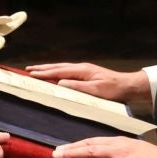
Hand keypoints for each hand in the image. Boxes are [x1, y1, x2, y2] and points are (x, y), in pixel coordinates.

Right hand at [25, 62, 149, 105]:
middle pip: (58, 67)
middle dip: (43, 68)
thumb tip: (59, 83)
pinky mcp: (87, 75)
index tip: (31, 73)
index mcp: (82, 71)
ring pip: (62, 68)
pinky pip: (67, 72)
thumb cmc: (113, 90)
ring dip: (49, 69)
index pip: (59, 72)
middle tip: (28, 69)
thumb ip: (77, 87)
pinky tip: (55, 75)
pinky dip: (57, 72)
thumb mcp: (95, 90)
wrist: (128, 86)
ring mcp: (84, 70)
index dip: (44, 73)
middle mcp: (81, 68)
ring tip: (37, 70)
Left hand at [53, 137, 156, 157]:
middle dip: (71, 154)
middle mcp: (120, 152)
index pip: (92, 142)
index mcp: (119, 142)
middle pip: (90, 152)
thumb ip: (117, 150)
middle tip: (56, 157)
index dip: (75, 145)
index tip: (60, 149)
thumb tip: (99, 155)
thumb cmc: (155, 157)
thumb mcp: (134, 147)